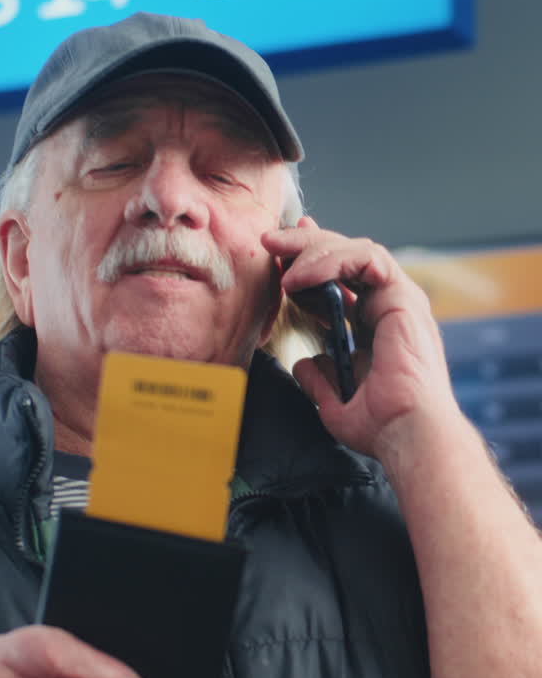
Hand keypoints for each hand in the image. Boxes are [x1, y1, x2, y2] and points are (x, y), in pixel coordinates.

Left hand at [262, 217, 461, 460]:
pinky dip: (332, 261)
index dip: (313, 262)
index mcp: (377, 328)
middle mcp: (390, 308)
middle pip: (347, 258)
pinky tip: (302, 278)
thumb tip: (304, 364)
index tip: (281, 257)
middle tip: (271, 241)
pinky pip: (367, 259)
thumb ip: (319, 381)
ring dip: (314, 249)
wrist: (407, 435)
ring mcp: (399, 300)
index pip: (344, 281)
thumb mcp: (335, 403)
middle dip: (306, 244)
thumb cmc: (381, 427)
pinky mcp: (404, 298)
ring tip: (281, 262)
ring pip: (356, 250)